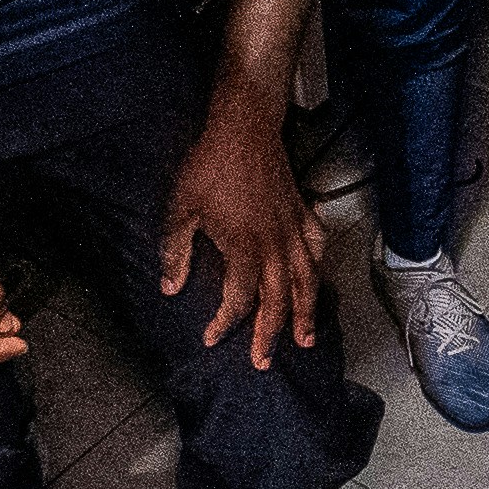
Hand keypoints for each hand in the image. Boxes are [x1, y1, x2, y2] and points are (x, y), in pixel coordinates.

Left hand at [161, 118, 324, 366]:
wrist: (244, 127)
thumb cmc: (209, 165)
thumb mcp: (182, 208)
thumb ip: (176, 251)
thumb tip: (169, 287)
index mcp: (244, 248)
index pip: (238, 299)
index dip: (224, 323)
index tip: (211, 338)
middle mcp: (274, 246)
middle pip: (277, 301)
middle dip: (270, 335)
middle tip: (263, 362)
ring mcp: (293, 230)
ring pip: (306, 281)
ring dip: (306, 313)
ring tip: (305, 340)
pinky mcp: (303, 214)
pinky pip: (317, 247)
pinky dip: (318, 267)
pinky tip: (316, 279)